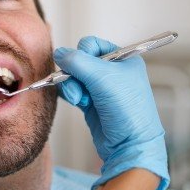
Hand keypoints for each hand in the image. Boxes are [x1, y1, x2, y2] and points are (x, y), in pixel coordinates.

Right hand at [54, 36, 168, 189]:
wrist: (130, 145)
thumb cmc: (126, 109)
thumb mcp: (102, 77)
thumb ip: (77, 61)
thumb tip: (58, 53)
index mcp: (123, 59)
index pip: (92, 44)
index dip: (83, 53)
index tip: (84, 67)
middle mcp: (112, 71)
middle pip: (80, 61)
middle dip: (74, 74)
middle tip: (80, 88)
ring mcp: (101, 88)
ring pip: (73, 77)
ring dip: (72, 87)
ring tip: (81, 100)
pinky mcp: (92, 102)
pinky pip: (73, 90)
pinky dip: (71, 95)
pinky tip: (78, 103)